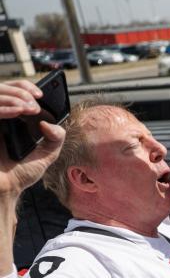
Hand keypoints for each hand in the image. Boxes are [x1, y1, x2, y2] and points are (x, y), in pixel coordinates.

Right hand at [0, 81, 65, 201]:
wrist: (4, 191)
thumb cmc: (21, 174)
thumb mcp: (47, 154)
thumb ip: (56, 138)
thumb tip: (48, 123)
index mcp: (9, 119)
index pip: (11, 91)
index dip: (24, 87)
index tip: (40, 94)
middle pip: (1, 88)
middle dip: (21, 91)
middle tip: (35, 104)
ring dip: (14, 97)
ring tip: (30, 108)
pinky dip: (4, 107)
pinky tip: (17, 112)